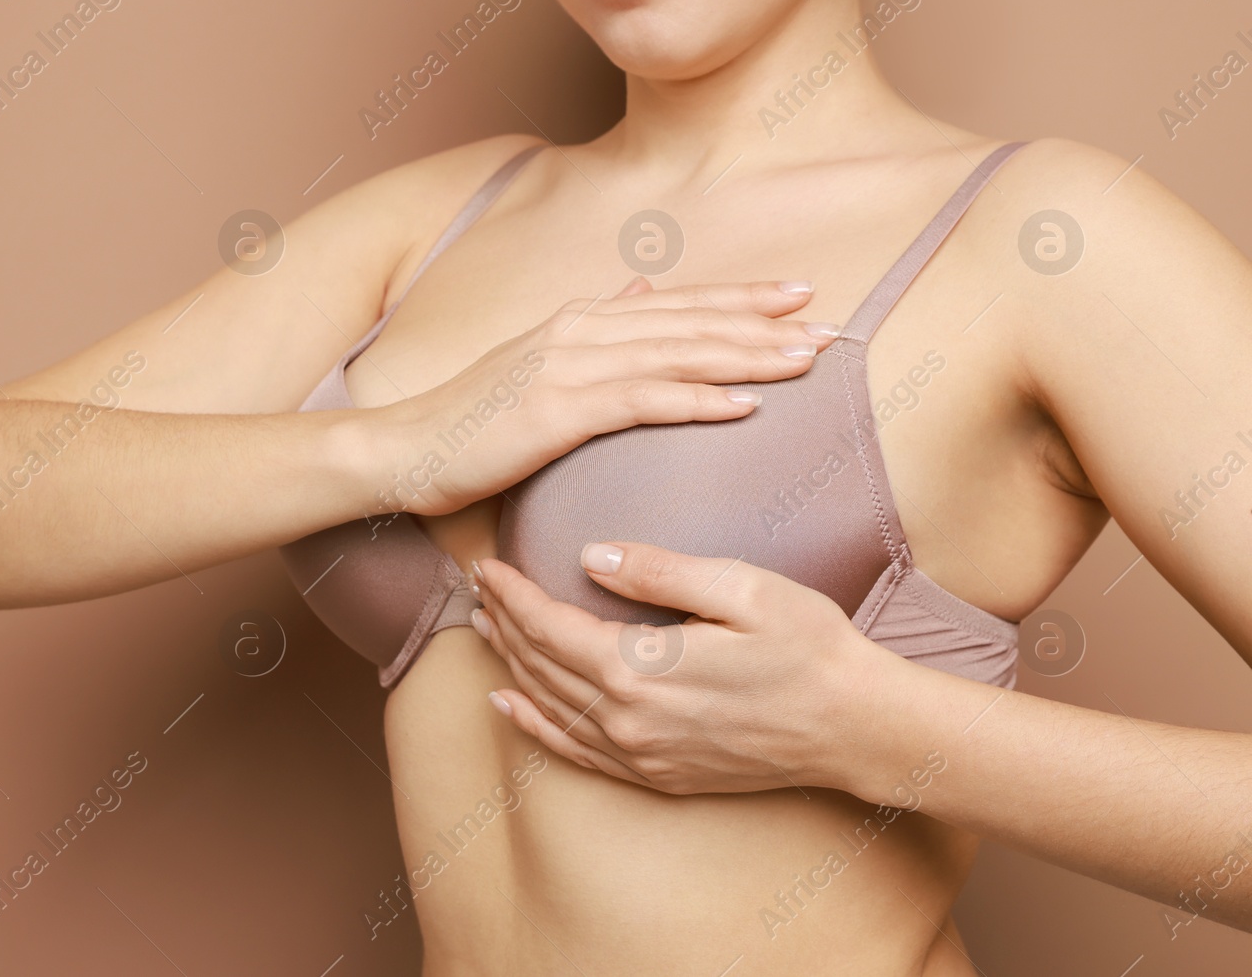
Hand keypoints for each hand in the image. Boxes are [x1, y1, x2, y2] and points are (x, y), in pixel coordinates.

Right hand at [374, 278, 840, 515]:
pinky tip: (746, 404)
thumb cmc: (469, 422)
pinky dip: (698, 399)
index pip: (675, 304)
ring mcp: (568, 367)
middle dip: (764, 322)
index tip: (798, 296)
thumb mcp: (535, 363)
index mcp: (578, 321)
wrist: (403, 450)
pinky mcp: (558, 410)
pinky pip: (643, 402)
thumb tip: (637, 288)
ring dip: (748, 355)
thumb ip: (593, 329)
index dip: (739, 298)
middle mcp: (579, 331)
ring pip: (678, 354)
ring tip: (807, 359)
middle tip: (830, 325)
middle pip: (690, 322)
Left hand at [470, 542, 903, 795]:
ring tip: (483, 628)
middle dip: (503, 621)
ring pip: (550, 705)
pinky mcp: (658, 776)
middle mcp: (628, 721)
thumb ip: (659, 571)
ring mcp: (641, 756)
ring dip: (510, 664)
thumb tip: (589, 556)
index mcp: (640, 669)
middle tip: (477, 585)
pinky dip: (535, 726)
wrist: (856, 728)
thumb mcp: (741, 589)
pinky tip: (510, 705)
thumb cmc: (809, 647)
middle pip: (540, 665)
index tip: (487, 563)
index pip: (549, 626)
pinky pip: (575, 753)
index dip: (511, 593)